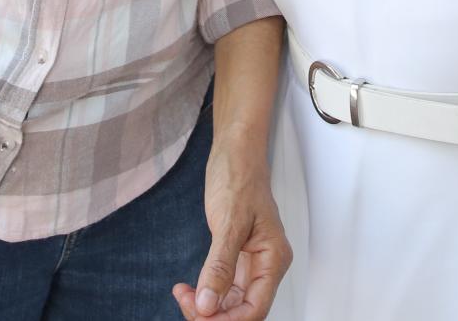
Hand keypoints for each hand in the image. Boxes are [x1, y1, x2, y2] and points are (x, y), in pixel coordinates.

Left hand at [173, 145, 290, 319]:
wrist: (235, 153)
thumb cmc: (240, 177)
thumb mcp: (229, 222)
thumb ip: (220, 266)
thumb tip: (208, 303)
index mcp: (273, 258)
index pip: (255, 309)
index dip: (227, 319)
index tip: (200, 313)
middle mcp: (266, 265)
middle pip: (242, 310)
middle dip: (213, 313)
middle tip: (186, 301)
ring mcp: (251, 263)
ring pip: (231, 302)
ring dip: (206, 306)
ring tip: (183, 294)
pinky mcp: (236, 258)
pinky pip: (223, 288)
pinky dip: (205, 292)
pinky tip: (188, 288)